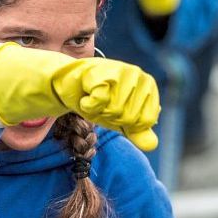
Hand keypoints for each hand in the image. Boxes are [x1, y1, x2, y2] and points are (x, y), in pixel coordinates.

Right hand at [0, 43, 160, 150]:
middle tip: (99, 104)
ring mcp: (120, 71)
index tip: (113, 112)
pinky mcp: (102, 71)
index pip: (145, 120)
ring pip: (116, 110)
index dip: (126, 123)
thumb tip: (152, 145)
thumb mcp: (117, 118)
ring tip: (92, 99)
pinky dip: (90, 105)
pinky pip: (100, 101)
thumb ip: (136, 129)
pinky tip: (85, 96)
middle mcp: (136, 75)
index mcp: (146, 85)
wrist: (65, 83)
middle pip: (129, 117)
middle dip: (111, 117)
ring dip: (100, 111)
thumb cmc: (95, 98)